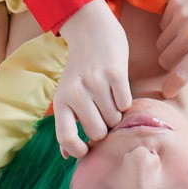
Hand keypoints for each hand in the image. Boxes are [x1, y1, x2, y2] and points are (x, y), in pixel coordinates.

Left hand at [52, 0, 132, 158]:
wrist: (92, 32)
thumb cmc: (81, 70)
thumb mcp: (67, 94)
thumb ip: (68, 123)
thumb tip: (68, 156)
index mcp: (61, 100)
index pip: (65, 137)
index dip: (77, 150)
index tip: (87, 148)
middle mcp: (76, 92)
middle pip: (98, 132)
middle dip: (105, 127)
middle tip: (102, 113)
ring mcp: (95, 82)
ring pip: (114, 119)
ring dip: (116, 113)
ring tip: (109, 97)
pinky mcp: (115, 72)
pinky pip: (126, 103)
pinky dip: (125, 100)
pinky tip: (118, 88)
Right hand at [156, 0, 187, 98]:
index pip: (179, 76)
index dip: (171, 87)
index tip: (167, 91)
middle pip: (165, 60)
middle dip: (172, 62)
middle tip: (185, 56)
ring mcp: (180, 16)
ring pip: (161, 43)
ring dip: (170, 45)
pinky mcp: (174, 2)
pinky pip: (162, 24)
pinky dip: (170, 28)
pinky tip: (186, 21)